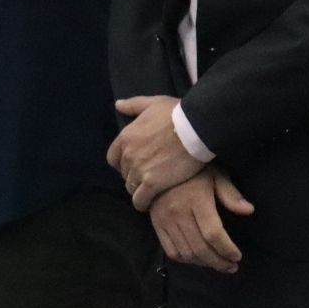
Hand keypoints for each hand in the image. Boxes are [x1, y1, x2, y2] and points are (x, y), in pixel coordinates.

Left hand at [109, 94, 205, 209]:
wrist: (195, 128)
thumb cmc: (175, 113)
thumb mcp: (151, 103)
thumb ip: (133, 105)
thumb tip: (117, 105)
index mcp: (125, 138)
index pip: (113, 158)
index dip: (123, 162)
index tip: (135, 164)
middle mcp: (128, 155)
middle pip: (124, 173)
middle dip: (133, 175)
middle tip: (148, 176)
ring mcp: (139, 170)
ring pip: (131, 187)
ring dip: (139, 190)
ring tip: (150, 190)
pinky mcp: (153, 184)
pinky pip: (141, 200)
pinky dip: (143, 203)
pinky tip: (150, 204)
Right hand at [149, 168, 254, 272]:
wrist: (160, 165)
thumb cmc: (194, 172)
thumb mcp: (216, 175)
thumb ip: (231, 194)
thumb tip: (248, 210)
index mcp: (196, 200)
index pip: (213, 234)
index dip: (227, 250)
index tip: (237, 256)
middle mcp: (178, 212)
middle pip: (200, 248)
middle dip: (219, 262)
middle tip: (231, 266)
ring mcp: (164, 220)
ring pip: (186, 253)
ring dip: (204, 264)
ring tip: (217, 263)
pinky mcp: (156, 225)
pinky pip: (171, 251)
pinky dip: (186, 260)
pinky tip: (198, 258)